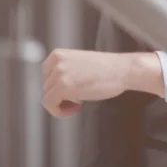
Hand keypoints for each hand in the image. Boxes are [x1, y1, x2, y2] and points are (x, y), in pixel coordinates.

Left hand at [42, 49, 164, 117]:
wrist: (122, 70)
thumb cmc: (106, 69)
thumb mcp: (79, 64)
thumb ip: (64, 70)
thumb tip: (51, 87)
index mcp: (58, 54)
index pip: (45, 76)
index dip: (56, 87)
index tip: (68, 92)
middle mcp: (57, 62)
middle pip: (46, 88)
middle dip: (60, 96)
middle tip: (77, 99)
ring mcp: (59, 73)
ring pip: (48, 98)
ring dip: (62, 104)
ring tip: (79, 103)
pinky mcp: (63, 86)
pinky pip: (50, 105)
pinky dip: (61, 111)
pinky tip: (77, 108)